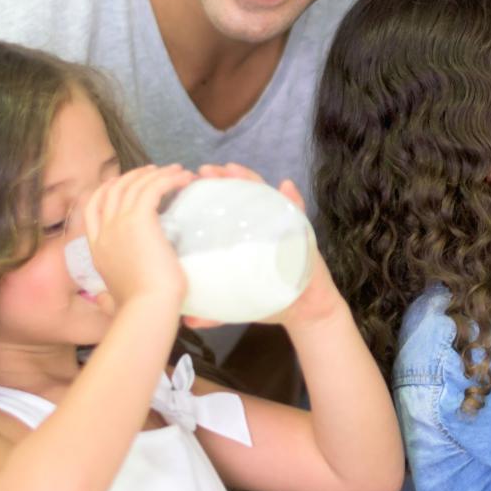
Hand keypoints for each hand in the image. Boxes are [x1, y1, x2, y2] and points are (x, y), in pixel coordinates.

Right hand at [83, 164, 193, 311]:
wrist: (147, 309)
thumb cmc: (138, 310)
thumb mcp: (113, 297)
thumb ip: (107, 294)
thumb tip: (102, 300)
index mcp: (96, 249)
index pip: (92, 207)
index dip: (107, 189)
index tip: (123, 182)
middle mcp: (104, 232)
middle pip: (113, 190)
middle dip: (133, 176)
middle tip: (154, 171)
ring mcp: (119, 224)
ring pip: (133, 185)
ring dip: (155, 174)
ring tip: (175, 171)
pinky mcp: (140, 220)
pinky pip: (152, 188)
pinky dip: (168, 179)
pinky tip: (182, 178)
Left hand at [177, 164, 346, 329]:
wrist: (304, 311)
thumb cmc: (269, 302)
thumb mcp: (235, 305)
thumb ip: (213, 311)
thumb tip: (187, 321)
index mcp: (242, 237)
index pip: (222, 209)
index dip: (205, 196)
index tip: (186, 186)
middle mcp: (260, 225)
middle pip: (240, 195)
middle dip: (222, 179)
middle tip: (204, 171)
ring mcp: (281, 226)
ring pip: (264, 196)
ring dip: (250, 179)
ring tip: (232, 169)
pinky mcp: (301, 232)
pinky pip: (297, 210)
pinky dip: (293, 197)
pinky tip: (286, 186)